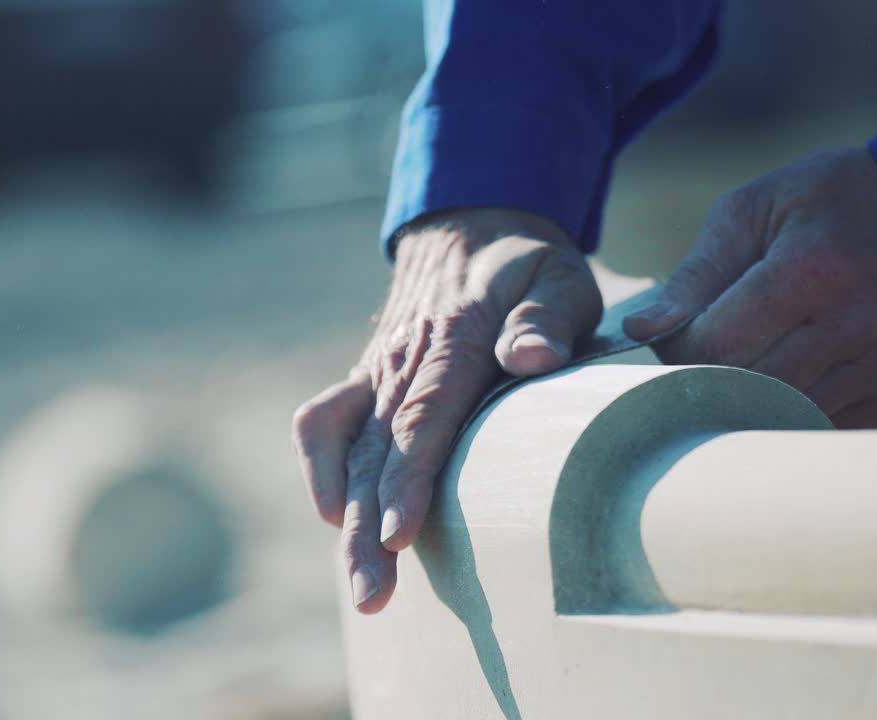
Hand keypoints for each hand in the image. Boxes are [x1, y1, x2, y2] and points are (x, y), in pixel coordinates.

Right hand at [293, 208, 600, 612]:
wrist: (469, 226)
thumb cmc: (526, 264)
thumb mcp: (556, 274)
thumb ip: (546, 316)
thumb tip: (531, 360)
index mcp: (452, 334)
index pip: (425, 414)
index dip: (407, 478)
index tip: (399, 535)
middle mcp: (403, 357)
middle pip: (375, 449)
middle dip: (367, 528)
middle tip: (372, 595)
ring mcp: (376, 369)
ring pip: (345, 447)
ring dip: (344, 516)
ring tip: (362, 585)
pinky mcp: (364, 379)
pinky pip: (323, 422)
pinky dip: (320, 469)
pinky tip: (334, 516)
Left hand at [624, 148, 876, 427]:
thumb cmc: (819, 204)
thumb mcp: (748, 213)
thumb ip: (693, 277)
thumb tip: (638, 331)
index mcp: (813, 270)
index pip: (720, 349)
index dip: (680, 353)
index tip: (676, 339)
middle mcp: (859, 321)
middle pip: (753, 390)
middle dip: (710, 382)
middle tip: (699, 359)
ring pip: (789, 416)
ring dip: (751, 402)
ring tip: (742, 367)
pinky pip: (828, 426)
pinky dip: (795, 412)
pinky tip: (788, 378)